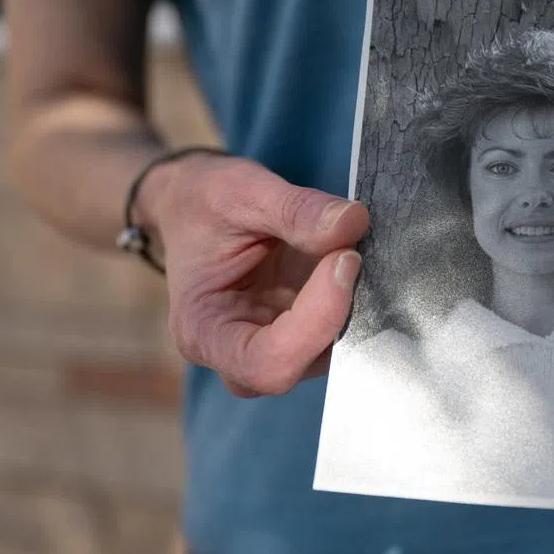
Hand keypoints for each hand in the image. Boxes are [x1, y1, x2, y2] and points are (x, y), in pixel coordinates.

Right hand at [141, 153, 369, 396]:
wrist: (196, 203)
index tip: (343, 258)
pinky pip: (341, 331)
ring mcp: (277, 346)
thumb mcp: (241, 191)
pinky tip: (354, 259)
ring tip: (352, 248)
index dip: (317, 321)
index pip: (269, 362)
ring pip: (331, 351)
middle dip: (339, 310)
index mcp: (204, 333)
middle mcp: (239, 354)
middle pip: (304, 362)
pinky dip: (357, 298)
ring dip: (353, 304)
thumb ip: (296, 210)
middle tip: (352, 248)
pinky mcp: (305, 330)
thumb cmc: (204, 202)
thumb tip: (353, 222)